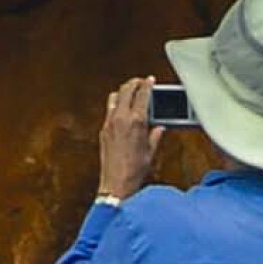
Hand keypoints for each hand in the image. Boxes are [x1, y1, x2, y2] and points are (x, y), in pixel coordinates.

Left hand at [98, 75, 164, 203]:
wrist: (116, 183)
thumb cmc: (135, 170)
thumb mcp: (151, 151)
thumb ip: (155, 135)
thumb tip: (159, 128)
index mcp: (137, 121)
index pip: (142, 94)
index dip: (147, 84)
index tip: (150, 80)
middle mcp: (121, 118)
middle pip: (126, 90)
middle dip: (134, 83)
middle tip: (140, 82)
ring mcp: (110, 123)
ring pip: (114, 97)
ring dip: (122, 92)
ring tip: (130, 93)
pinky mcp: (103, 130)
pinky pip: (109, 110)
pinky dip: (115, 105)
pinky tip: (121, 110)